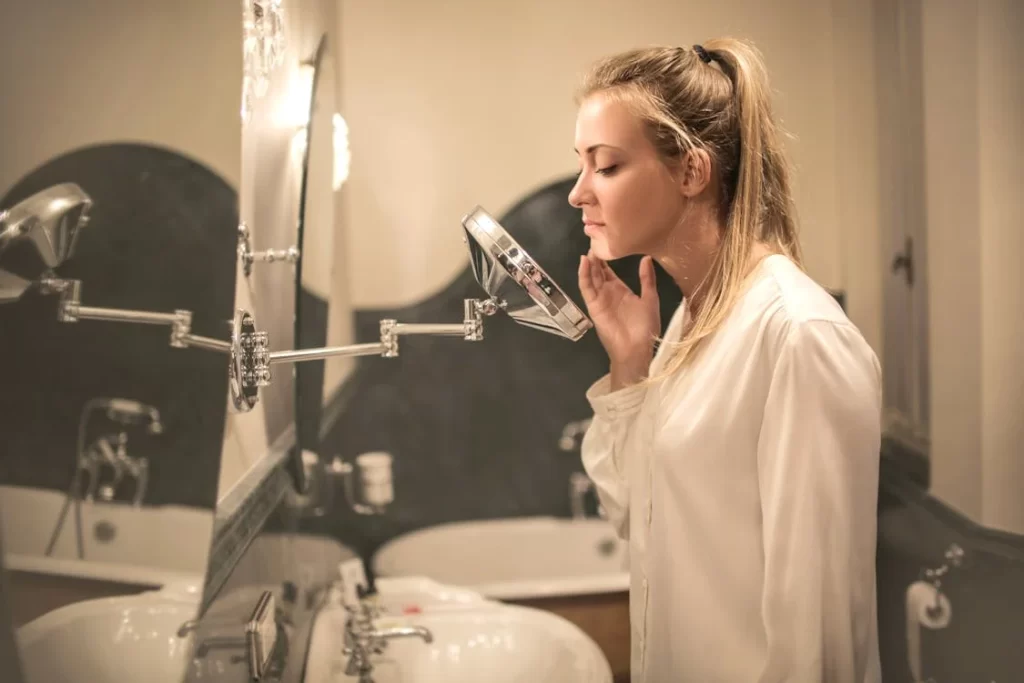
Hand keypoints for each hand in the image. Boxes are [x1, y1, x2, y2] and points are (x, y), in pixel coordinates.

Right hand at [578, 253, 659, 388]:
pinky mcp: (593, 305)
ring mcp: (599, 299)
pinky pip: (586, 288)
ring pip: (591, 277)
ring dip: (588, 264)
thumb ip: (647, 279)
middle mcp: (608, 293)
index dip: (606, 258)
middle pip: (598, 271)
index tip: (605, 241)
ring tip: (589, 249)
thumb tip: (646, 258)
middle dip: (595, 257)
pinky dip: (584, 275)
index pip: (609, 271)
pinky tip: (584, 263)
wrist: (637, 348)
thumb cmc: (646, 327)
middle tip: (593, 240)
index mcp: (621, 290)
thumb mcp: (650, 299)